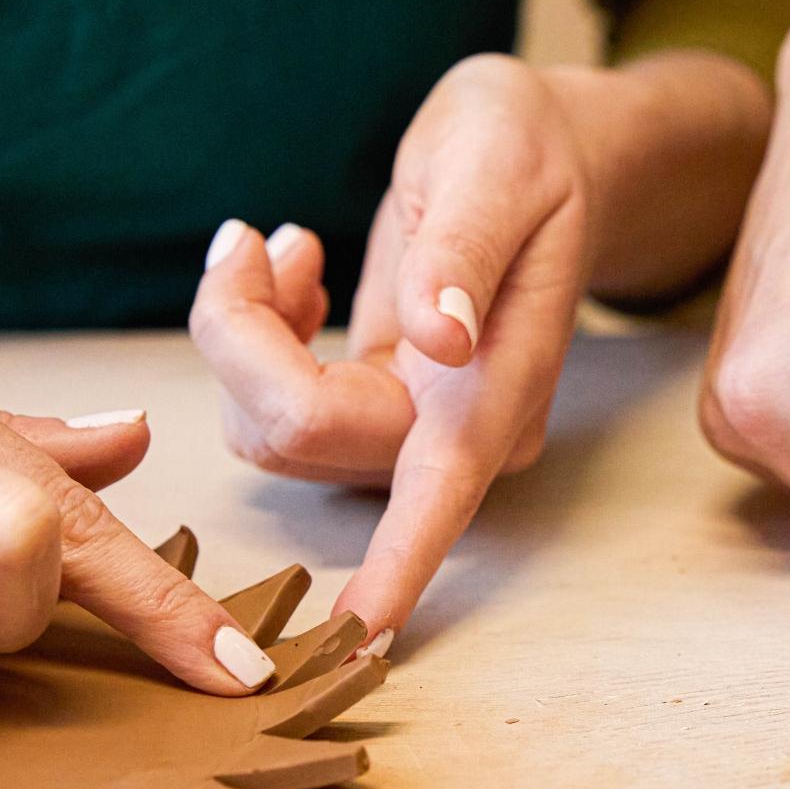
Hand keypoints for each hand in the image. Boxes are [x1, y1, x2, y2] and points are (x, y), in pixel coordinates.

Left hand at [192, 53, 748, 645]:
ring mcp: (410, 427)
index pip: (437, 491)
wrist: (548, 151)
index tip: (352, 642)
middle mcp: (457, 429)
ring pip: (270, 427)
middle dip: (242, 339)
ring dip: (241, 333)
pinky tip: (294, 270)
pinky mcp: (369, 409)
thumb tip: (442, 337)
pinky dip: (251, 335)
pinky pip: (268, 404)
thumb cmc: (531, 146)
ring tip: (282, 244)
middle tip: (256, 237)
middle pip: (303, 432)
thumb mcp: (499, 163)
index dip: (394, 569)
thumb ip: (465, 250)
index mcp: (500, 384)